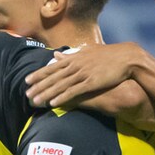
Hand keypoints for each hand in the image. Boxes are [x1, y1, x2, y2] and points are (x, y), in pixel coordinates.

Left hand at [25, 43, 139, 107]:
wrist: (128, 57)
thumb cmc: (109, 55)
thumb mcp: (88, 52)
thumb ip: (71, 55)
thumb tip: (57, 55)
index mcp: (75, 58)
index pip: (52, 67)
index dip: (39, 74)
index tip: (27, 80)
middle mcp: (76, 65)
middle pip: (52, 77)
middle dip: (38, 86)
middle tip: (26, 94)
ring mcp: (82, 73)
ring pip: (60, 85)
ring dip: (46, 94)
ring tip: (34, 101)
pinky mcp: (90, 82)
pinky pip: (73, 92)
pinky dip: (62, 97)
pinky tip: (53, 103)